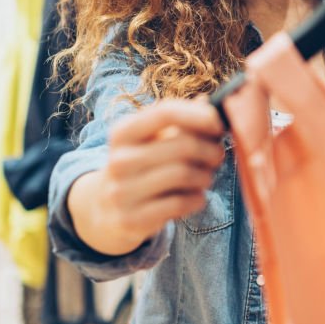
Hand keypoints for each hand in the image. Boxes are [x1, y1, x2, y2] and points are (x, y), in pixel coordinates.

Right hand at [69, 99, 225, 255]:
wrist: (106, 209)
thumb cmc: (142, 165)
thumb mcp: (152, 140)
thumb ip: (181, 121)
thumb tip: (210, 104)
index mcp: (122, 133)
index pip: (165, 113)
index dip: (199, 116)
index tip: (219, 123)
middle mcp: (118, 161)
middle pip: (183, 146)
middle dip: (211, 150)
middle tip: (217, 155)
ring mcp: (122, 192)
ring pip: (185, 174)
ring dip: (206, 175)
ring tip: (205, 176)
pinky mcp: (132, 219)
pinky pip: (181, 203)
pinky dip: (197, 198)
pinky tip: (195, 196)